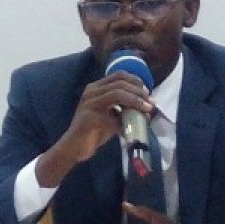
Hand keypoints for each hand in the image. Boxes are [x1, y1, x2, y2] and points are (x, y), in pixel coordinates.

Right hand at [36, 74, 153, 187]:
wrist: (74, 148)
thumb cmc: (94, 132)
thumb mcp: (112, 116)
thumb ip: (125, 109)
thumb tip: (147, 106)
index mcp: (96, 88)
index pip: (118, 75)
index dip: (135, 81)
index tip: (147, 92)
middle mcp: (91, 92)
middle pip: (120, 83)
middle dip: (138, 92)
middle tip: (150, 103)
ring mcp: (88, 104)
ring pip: (116, 95)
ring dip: (135, 102)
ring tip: (146, 111)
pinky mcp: (87, 119)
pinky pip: (110, 118)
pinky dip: (123, 125)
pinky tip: (129, 132)